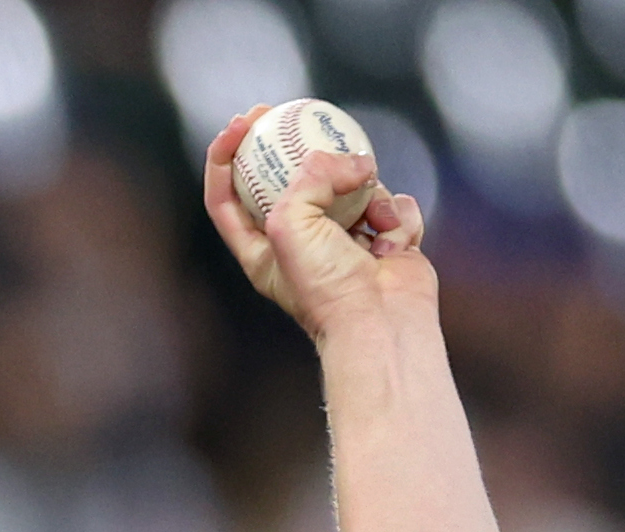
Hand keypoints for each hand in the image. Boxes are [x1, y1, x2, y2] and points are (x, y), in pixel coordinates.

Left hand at [202, 102, 427, 335]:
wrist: (382, 326)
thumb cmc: (328, 287)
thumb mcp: (292, 222)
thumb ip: (310, 176)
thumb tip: (355, 163)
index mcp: (263, 248)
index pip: (228, 196)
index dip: (227, 155)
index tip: (243, 121)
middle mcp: (303, 241)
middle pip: (293, 178)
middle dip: (299, 144)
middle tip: (299, 112)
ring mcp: (347, 237)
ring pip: (354, 183)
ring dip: (369, 194)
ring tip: (373, 222)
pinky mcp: (385, 237)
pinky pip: (393, 203)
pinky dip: (398, 217)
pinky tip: (395, 244)